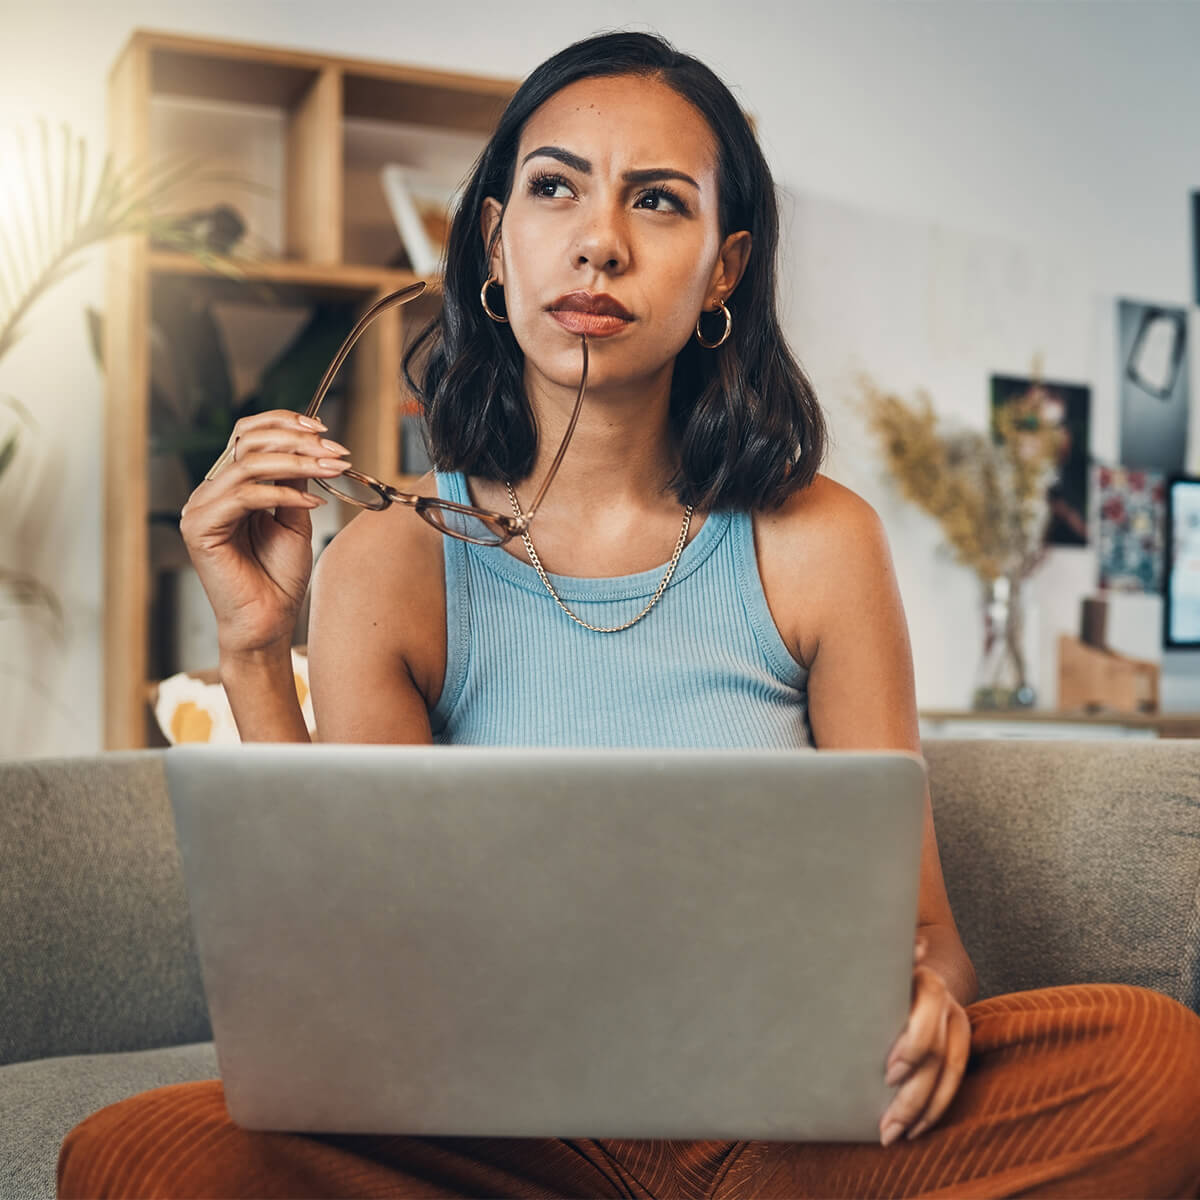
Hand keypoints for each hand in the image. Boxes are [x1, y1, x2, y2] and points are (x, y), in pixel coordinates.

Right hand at [179, 411, 350, 656]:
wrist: (269, 622)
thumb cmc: (279, 577)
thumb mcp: (295, 518)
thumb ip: (294, 482)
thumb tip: (310, 446)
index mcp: (230, 486)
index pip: (247, 434)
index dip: (284, 423)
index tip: (325, 432)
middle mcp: (211, 492)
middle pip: (246, 440)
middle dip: (297, 441)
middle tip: (336, 452)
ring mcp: (201, 508)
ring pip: (248, 464)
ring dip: (298, 462)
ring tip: (331, 471)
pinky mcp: (199, 528)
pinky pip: (244, 495)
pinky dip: (283, 493)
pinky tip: (312, 503)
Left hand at [879, 934, 971, 1146]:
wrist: (917, 967)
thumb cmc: (883, 971)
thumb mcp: (881, 965)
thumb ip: (894, 959)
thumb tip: (916, 947)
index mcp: (926, 981)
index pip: (927, 1015)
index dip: (913, 1046)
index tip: (888, 1072)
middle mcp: (947, 1004)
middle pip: (938, 1054)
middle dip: (914, 1092)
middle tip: (886, 1121)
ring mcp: (957, 1026)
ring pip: (950, 1074)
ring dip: (923, 1110)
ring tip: (893, 1134)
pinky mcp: (959, 1046)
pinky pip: (953, 1083)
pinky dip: (935, 1110)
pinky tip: (914, 1129)